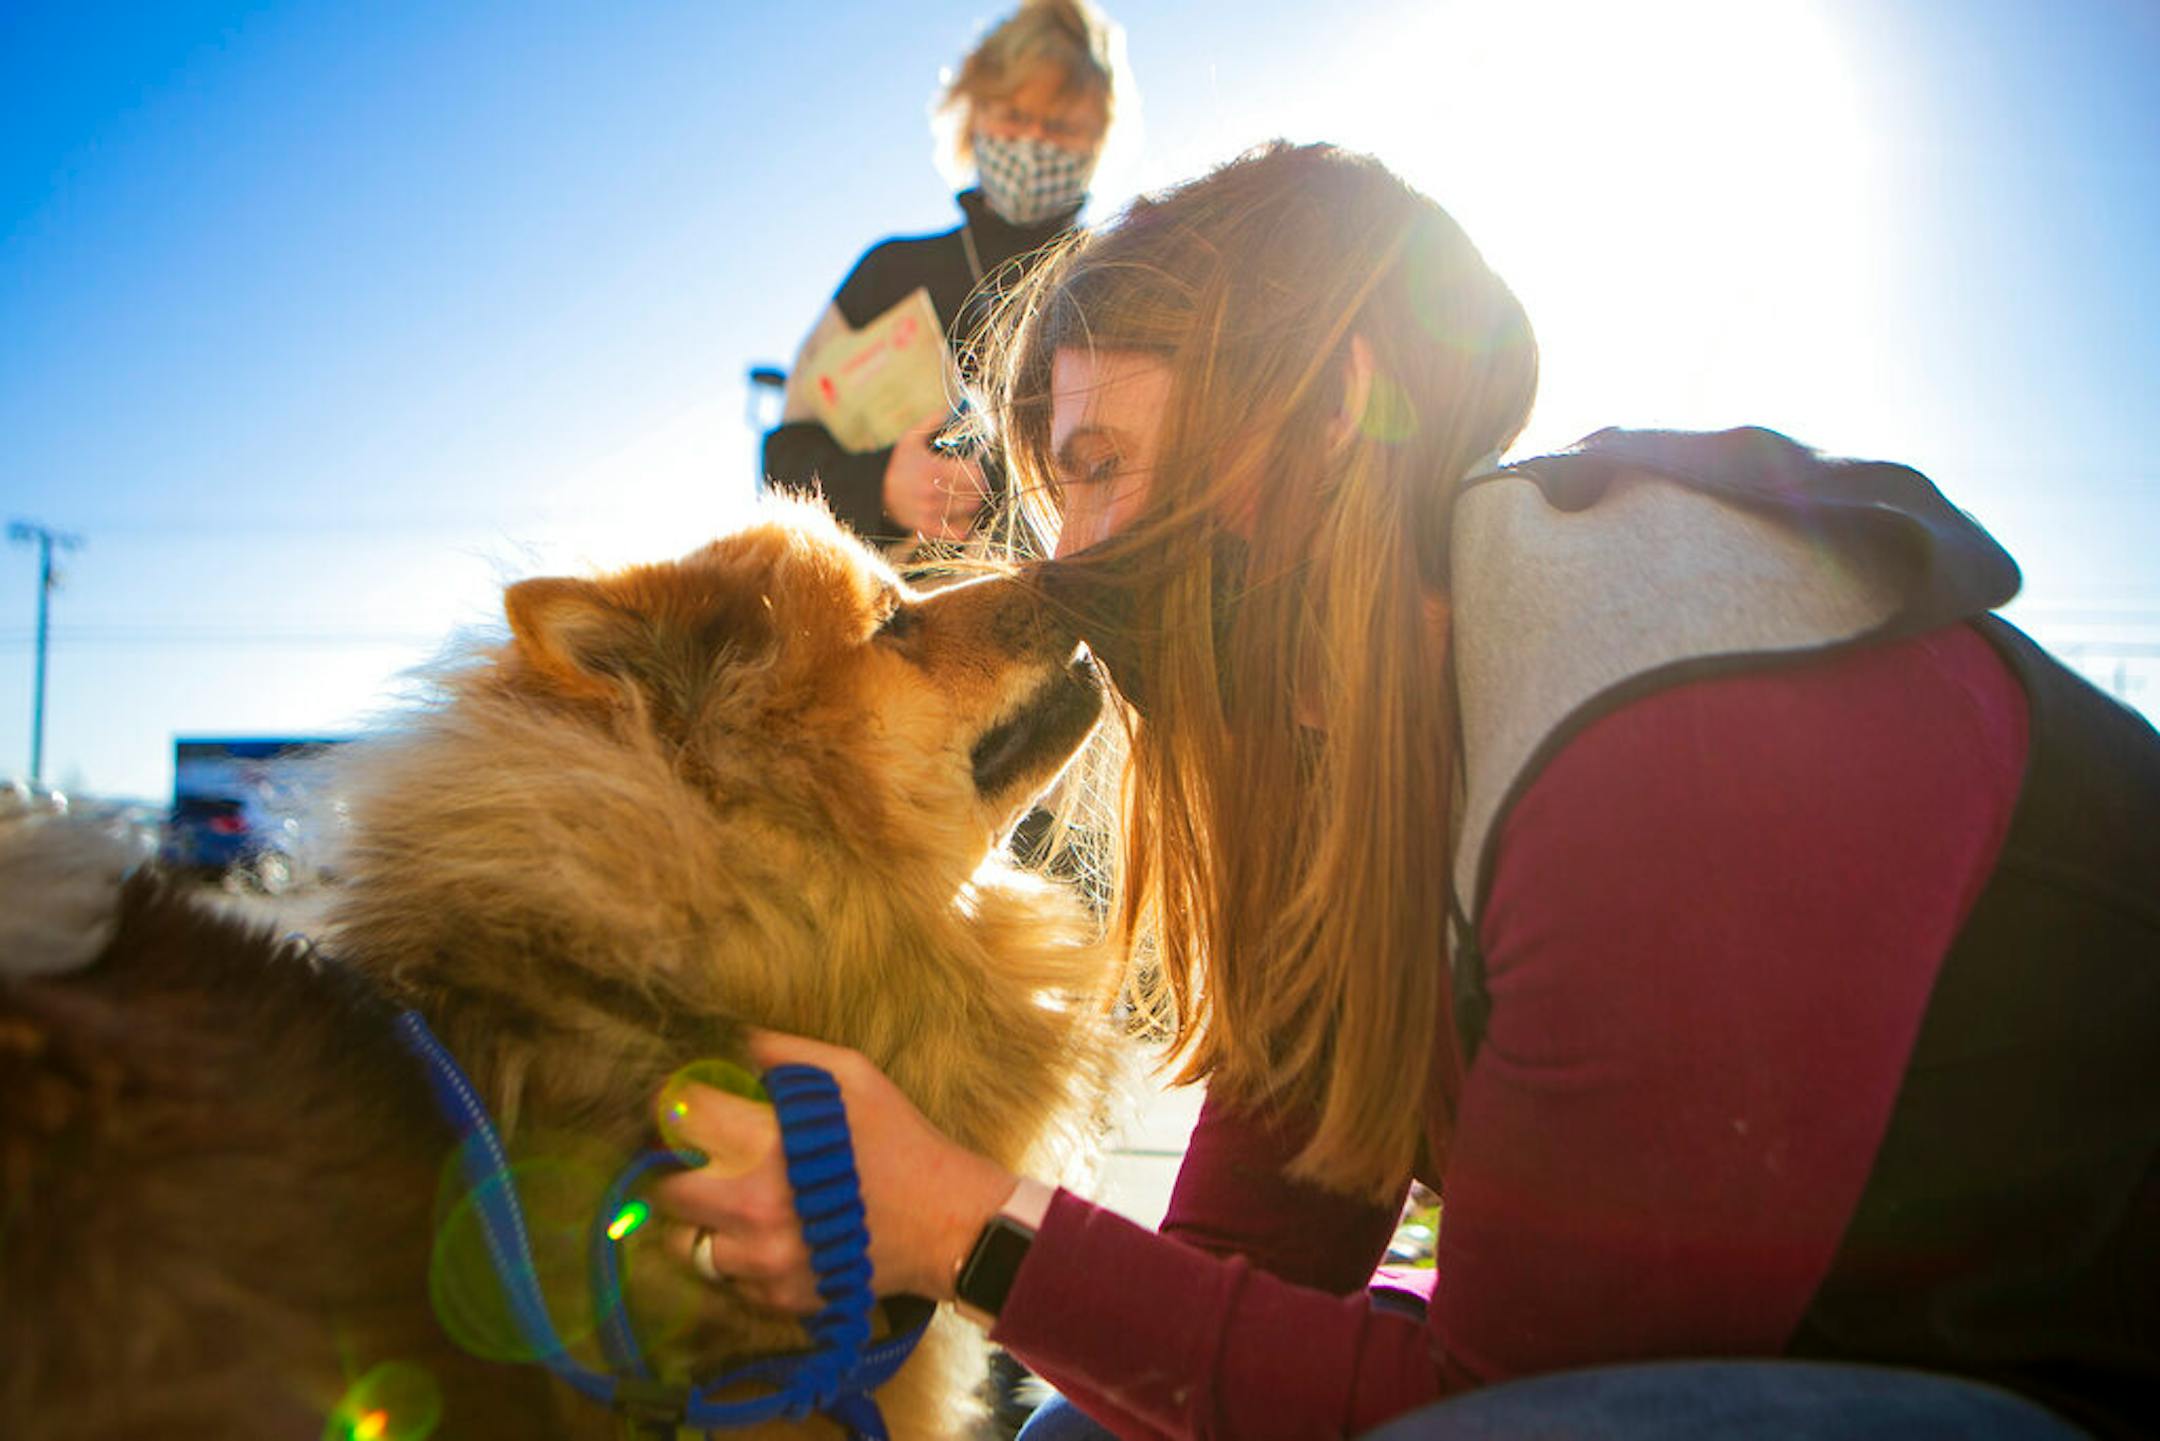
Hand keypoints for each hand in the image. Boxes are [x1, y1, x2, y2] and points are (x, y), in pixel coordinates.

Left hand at [652, 1030, 1019, 1313]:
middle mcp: (755, 1207)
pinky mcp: (777, 1298)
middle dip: (681, 1170)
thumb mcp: (853, 1076)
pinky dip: (741, 1259)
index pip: (681, 1119)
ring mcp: (764, 1261)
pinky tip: (774, 1237)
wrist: (947, 1224)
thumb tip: (733, 1041)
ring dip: (706, 1222)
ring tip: (736, 1206)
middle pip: (667, 1190)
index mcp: (767, 1145)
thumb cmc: (901, 1141)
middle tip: (704, 1161)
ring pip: (689, 1244)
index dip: (674, 1105)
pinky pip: (729, 1280)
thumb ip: (787, 1055)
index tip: (681, 1105)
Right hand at [881, 413, 986, 540]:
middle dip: (981, 487)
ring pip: (969, 512)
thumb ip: (932, 423)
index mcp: (934, 470)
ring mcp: (931, 512)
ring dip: (973, 504)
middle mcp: (934, 493)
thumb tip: (951, 410)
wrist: (873, 490)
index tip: (978, 468)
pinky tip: (965, 520)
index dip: (981, 471)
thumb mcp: (910, 439)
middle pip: (976, 494)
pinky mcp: (927, 528)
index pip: (974, 474)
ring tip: (971, 497)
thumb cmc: (896, 463)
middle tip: (979, 483)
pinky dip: (964, 528)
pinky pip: (956, 533)